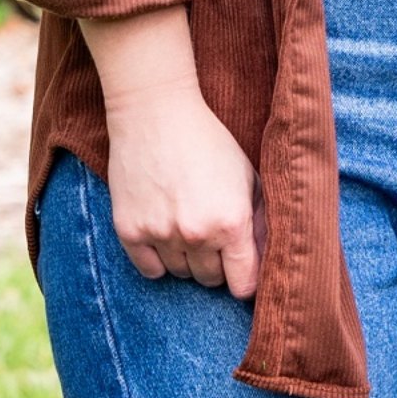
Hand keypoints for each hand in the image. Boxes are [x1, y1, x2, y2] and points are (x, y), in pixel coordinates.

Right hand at [82, 9, 261, 297]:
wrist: (155, 113)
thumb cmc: (209, 140)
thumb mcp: (248, 174)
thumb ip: (260, 218)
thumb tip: (266, 254)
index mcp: (232, 221)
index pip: (243, 283)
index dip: (246, 280)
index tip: (242, 272)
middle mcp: (197, 234)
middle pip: (210, 280)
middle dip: (215, 263)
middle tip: (212, 234)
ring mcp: (161, 235)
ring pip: (180, 274)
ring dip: (187, 258)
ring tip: (187, 223)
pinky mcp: (130, 232)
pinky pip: (150, 271)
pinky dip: (158, 259)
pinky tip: (164, 232)